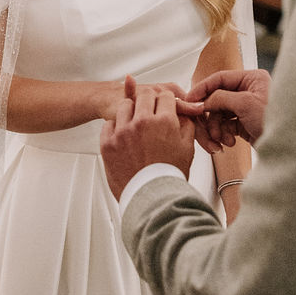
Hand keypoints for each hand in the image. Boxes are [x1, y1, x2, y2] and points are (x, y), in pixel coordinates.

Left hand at [100, 80, 194, 200]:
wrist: (150, 199)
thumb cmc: (169, 177)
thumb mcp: (187, 148)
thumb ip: (186, 125)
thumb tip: (185, 112)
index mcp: (164, 121)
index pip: (165, 96)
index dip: (166, 101)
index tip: (165, 105)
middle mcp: (142, 123)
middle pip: (145, 95)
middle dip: (150, 100)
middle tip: (151, 109)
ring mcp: (123, 132)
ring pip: (125, 105)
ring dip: (132, 111)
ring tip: (136, 124)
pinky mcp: (108, 143)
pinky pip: (109, 124)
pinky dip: (116, 127)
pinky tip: (124, 136)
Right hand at [185, 68, 270, 149]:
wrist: (289, 147)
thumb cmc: (277, 121)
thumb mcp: (246, 104)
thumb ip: (221, 98)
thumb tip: (204, 100)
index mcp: (252, 79)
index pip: (220, 79)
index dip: (203, 89)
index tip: (190, 99)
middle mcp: (249, 91)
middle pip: (217, 99)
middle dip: (211, 115)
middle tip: (204, 125)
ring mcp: (246, 108)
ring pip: (219, 114)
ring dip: (216, 128)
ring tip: (221, 139)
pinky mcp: (245, 123)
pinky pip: (225, 126)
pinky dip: (223, 134)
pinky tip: (229, 142)